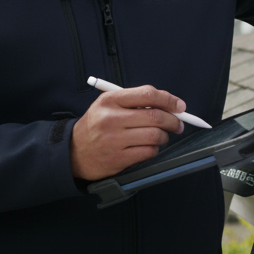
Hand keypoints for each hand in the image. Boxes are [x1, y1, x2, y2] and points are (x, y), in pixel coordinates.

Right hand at [70, 85, 186, 179]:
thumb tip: (171, 104)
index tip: (180, 106)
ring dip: (164, 136)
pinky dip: (154, 149)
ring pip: (155, 135)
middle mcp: (111, 118)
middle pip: (156, 116)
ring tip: (160, 136)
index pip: (148, 95)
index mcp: (110, 100)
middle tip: (178, 124)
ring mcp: (114, 140)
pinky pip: (149, 152)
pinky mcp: (118, 158)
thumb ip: (136, 101)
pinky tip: (148, 147)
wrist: (74, 151)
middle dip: (174, 121)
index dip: (169, 100)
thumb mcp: (109, 105)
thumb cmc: (97, 125)